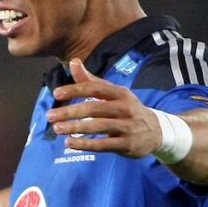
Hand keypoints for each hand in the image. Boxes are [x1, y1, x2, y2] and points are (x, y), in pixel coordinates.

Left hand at [46, 59, 161, 157]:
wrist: (157, 131)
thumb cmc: (127, 109)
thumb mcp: (113, 93)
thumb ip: (91, 80)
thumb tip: (74, 62)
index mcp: (120, 93)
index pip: (95, 88)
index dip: (75, 90)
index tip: (56, 94)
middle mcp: (124, 108)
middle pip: (94, 108)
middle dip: (71, 112)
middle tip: (50, 116)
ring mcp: (127, 126)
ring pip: (98, 126)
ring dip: (75, 128)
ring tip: (57, 129)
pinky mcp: (127, 144)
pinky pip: (103, 145)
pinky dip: (85, 144)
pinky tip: (69, 143)